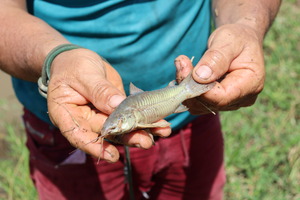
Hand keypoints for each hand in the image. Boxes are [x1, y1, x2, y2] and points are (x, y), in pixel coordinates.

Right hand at [47, 48, 170, 161]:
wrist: (75, 59)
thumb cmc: (73, 65)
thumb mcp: (84, 75)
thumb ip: (99, 90)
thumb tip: (118, 105)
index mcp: (67, 114)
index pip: (79, 135)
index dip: (96, 147)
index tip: (112, 155)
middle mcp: (85, 120)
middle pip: (107, 133)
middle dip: (129, 138)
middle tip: (147, 142)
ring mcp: (101, 115)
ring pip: (121, 128)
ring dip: (141, 131)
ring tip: (162, 132)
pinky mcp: (115, 108)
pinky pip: (129, 115)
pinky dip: (144, 118)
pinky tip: (160, 122)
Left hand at [175, 24, 264, 114]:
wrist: (240, 41)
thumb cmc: (237, 37)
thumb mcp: (229, 40)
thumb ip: (216, 58)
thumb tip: (199, 77)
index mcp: (251, 84)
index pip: (222, 97)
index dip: (200, 89)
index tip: (185, 68)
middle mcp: (242, 99)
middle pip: (209, 103)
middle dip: (190, 85)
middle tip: (181, 62)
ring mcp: (229, 103)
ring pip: (199, 106)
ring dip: (186, 87)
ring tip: (182, 64)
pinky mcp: (217, 102)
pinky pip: (197, 103)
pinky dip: (187, 90)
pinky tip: (185, 73)